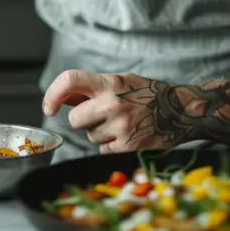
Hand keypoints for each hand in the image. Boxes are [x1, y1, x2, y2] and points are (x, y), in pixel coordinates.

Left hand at [43, 69, 198, 153]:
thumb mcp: (120, 81)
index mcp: (110, 82)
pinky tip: (127, 135)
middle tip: (100, 116)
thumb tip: (62, 98)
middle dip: (83, 121)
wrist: (180, 110)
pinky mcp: (128, 146)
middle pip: (75, 120)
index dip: (52, 93)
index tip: (49, 107)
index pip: (69, 80)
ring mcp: (121, 126)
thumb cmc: (147, 93)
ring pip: (90, 136)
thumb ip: (91, 89)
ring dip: (100, 133)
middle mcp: (113, 103)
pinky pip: (103, 150)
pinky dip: (111, 146)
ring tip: (121, 124)